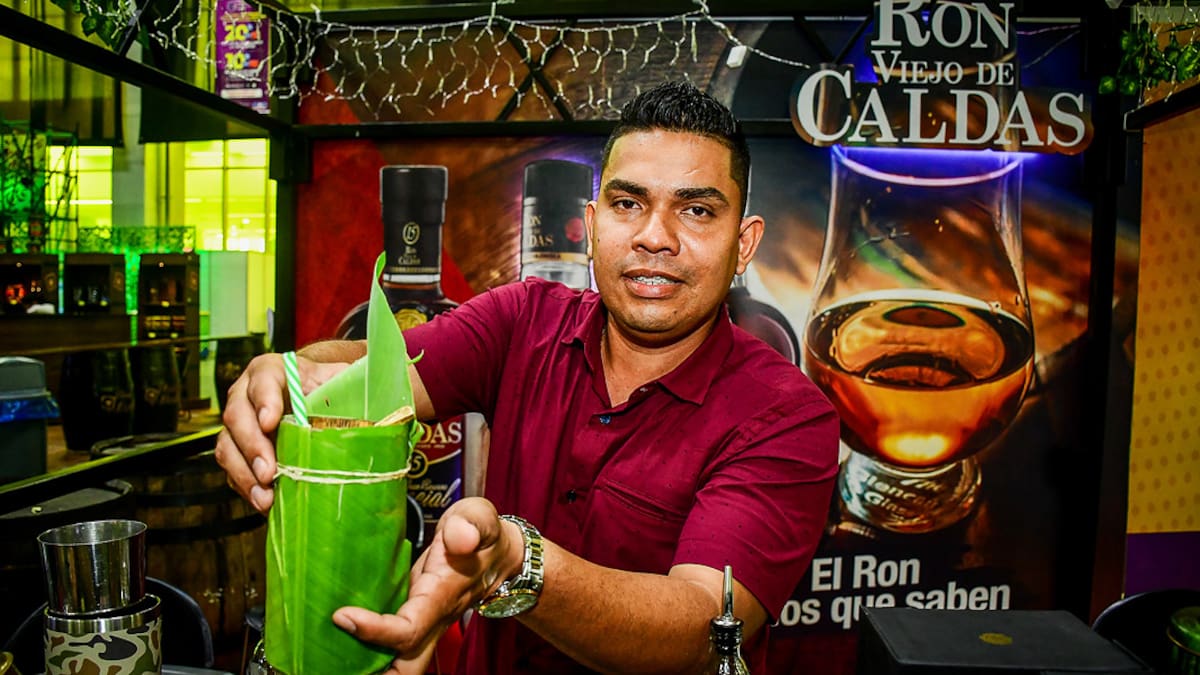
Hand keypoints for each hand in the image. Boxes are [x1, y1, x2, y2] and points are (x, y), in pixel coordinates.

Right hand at [214, 353, 346, 512]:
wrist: (308, 395)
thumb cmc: (325, 386)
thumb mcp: (340, 377)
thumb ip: (355, 381)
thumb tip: (392, 396)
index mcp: (272, 371)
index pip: (263, 380)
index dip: (264, 400)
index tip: (270, 422)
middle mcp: (246, 394)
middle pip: (238, 417)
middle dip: (253, 446)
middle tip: (269, 472)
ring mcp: (238, 424)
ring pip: (229, 447)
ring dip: (245, 474)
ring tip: (265, 496)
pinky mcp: (236, 449)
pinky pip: (233, 469)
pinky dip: (246, 487)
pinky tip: (264, 502)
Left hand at [331, 498, 524, 674]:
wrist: (500, 556)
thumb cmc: (482, 535)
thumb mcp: (479, 518)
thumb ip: (470, 524)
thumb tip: (460, 538)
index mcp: (441, 599)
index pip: (407, 631)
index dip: (374, 630)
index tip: (342, 615)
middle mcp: (432, 622)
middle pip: (404, 669)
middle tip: (331, 663)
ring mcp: (424, 626)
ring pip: (398, 665)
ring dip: (367, 668)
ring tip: (329, 657)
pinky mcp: (414, 621)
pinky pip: (391, 648)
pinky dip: (367, 653)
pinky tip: (340, 638)